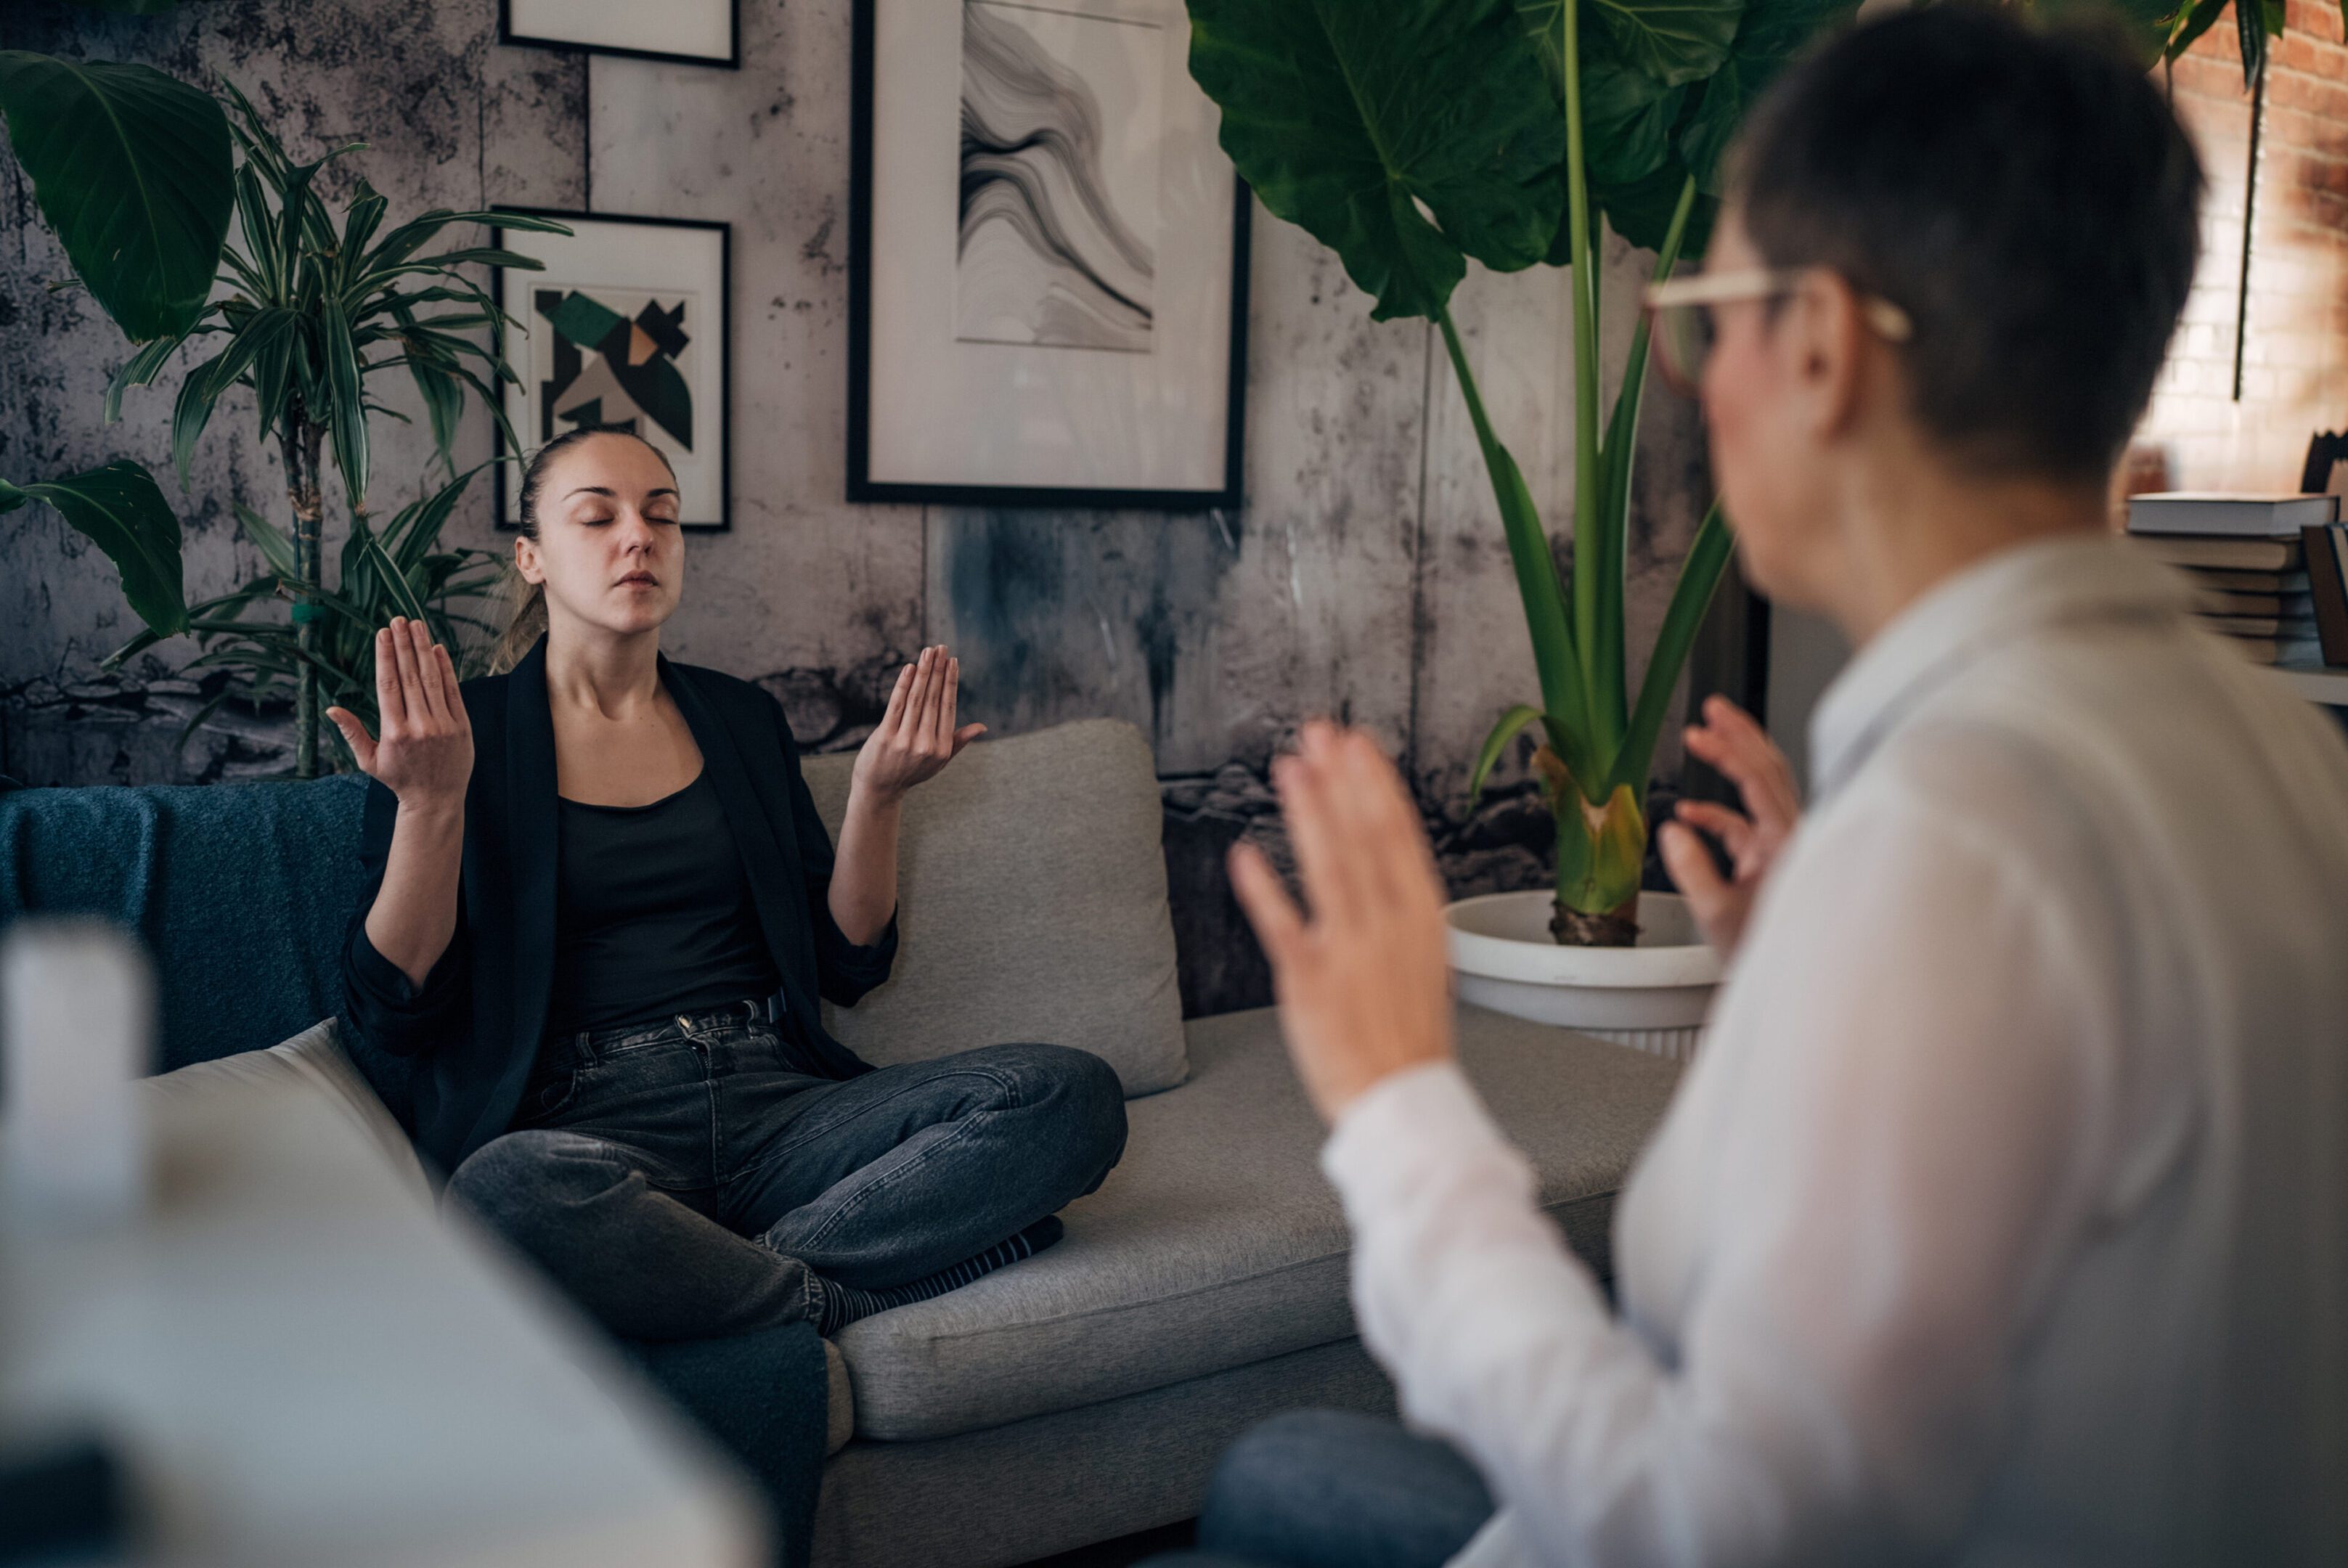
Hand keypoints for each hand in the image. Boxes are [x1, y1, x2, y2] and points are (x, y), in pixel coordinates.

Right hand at [325, 617, 473, 811]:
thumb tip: (331, 709)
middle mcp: (420, 725)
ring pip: (432, 679)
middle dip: (403, 645)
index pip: (388, 685)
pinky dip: (446, 668)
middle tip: (398, 619)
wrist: (435, 799)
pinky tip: (437, 648)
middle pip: (409, 676)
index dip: (385, 656)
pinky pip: (453, 691)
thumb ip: (353, 732)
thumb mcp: (369, 760)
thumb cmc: (398, 778)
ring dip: (423, 649)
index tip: (382, 633)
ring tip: (416, 625)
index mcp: (394, 732)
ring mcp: (443, 725)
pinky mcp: (461, 726)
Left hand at [852, 645, 985, 803]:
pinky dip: (903, 685)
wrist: (879, 789)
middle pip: (934, 699)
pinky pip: (897, 705)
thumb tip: (982, 727)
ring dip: (924, 672)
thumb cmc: (910, 772)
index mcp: (942, 748)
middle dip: (938, 670)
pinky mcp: (886, 737)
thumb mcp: (938, 761)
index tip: (952, 661)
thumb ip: (958, 741)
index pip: (948, 707)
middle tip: (941, 648)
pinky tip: (910, 668)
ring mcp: (905, 741)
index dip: (950, 682)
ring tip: (928, 652)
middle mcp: (926, 744)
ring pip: (917, 699)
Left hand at [1227, 721, 1455, 1123]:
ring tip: (1290, 767)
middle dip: (1341, 779)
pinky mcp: (1310, 981)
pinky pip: (1282, 926)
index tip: (1357, 743)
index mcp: (1424, 917)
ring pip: (1328, 867)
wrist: (1403, 1100)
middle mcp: (1389, 925)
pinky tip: (1245, 851)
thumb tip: (1382, 850)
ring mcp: (1350, 951)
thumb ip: (1402, 904)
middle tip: (1320, 732)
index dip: (1376, 783)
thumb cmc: (1410, 1034)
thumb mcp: (1425, 958)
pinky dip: (1263, 887)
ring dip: (1309, 812)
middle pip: (1364, 837)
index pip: (1399, 834)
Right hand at [1658, 695, 1800, 958]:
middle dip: (1740, 735)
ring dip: (1734, 761)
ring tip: (1705, 734)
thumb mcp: (1716, 914)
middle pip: (1770, 769)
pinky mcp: (1770, 857)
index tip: (1700, 732)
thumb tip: (1671, 829)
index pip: (1759, 782)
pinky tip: (1688, 813)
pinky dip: (1717, 812)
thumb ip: (1691, 869)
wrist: (1790, 979)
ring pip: (1763, 788)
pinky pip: (1745, 821)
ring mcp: (1783, 844)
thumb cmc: (1760, 951)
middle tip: (1713, 707)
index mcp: (1785, 843)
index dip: (1729, 752)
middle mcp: (1792, 835)